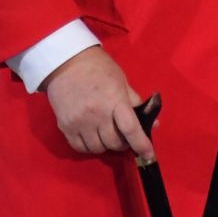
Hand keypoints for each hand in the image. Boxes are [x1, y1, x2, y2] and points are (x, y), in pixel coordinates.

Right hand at [41, 45, 153, 161]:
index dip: (142, 145)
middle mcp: (97, 114)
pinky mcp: (65, 126)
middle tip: (122, 135)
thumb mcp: (121, 81)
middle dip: (122, 143)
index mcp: (114, 100)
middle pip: (114, 143)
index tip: (149, 155)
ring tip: (105, 133)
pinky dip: (89, 146)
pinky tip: (91, 135)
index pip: (131, 129)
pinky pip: (80, 148)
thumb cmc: (98, 68)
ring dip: (105, 145)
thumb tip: (152, 122)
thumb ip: (135, 102)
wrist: (65, 61)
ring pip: (98, 148)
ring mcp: (79, 121)